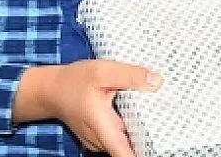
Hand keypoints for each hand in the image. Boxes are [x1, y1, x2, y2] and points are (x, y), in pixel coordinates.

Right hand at [14, 60, 161, 156]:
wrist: (50, 90)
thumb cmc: (74, 81)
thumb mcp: (103, 71)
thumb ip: (130, 76)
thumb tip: (157, 82)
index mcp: (103, 128)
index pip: (125, 154)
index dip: (144, 154)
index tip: (162, 146)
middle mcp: (101, 140)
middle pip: (131, 148)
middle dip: (149, 138)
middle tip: (169, 121)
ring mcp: (100, 141)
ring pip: (126, 142)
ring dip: (141, 132)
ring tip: (159, 115)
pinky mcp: (100, 136)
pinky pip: (120, 137)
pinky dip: (132, 128)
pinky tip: (142, 113)